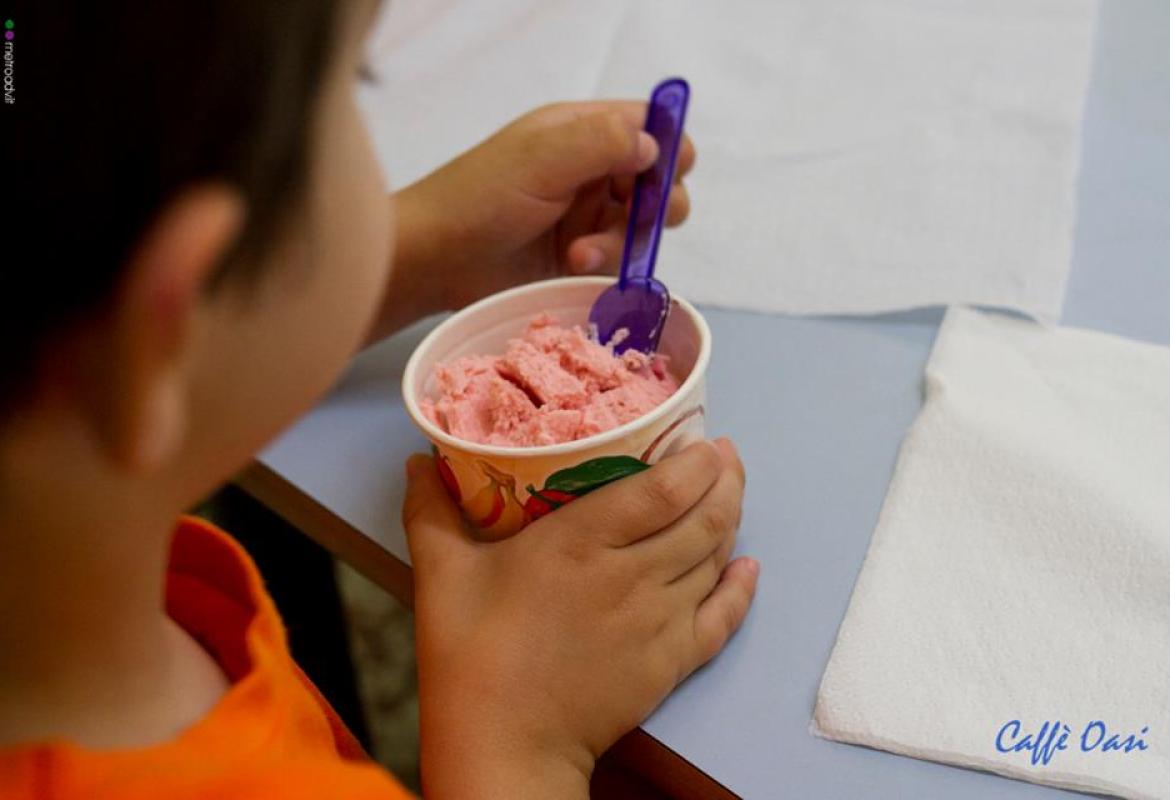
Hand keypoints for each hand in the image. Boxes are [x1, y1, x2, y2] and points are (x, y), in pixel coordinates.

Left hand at [386, 101, 695, 322]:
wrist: (434, 260)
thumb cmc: (479, 198)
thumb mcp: (543, 157)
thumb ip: (605, 141)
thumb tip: (657, 145)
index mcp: (583, 131)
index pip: (651, 126)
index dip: (669, 146)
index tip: (663, 173)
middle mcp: (591, 170)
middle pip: (661, 181)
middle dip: (660, 202)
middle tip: (646, 216)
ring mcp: (587, 217)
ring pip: (644, 227)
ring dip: (625, 240)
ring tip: (584, 253)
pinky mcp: (580, 259)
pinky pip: (620, 262)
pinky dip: (607, 265)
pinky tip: (575, 266)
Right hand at [403, 440, 756, 799]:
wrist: (505, 744)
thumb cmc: (470, 654)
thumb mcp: (441, 574)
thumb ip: (431, 510)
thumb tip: (417, 460)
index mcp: (581, 542)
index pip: (663, 489)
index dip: (695, 461)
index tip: (703, 439)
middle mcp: (632, 574)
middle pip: (702, 516)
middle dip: (724, 479)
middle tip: (724, 456)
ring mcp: (659, 620)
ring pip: (715, 557)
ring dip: (731, 519)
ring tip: (729, 493)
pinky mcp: (672, 662)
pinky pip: (723, 617)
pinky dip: (741, 587)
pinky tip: (748, 565)